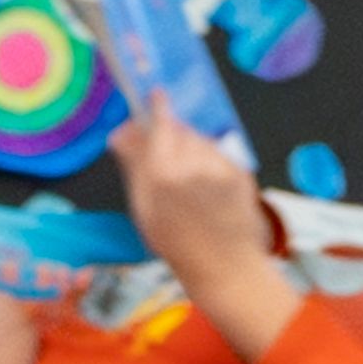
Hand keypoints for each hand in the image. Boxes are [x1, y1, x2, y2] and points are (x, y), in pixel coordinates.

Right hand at [113, 100, 277, 292]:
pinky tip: (210, 189)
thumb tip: (121, 134)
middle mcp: (191, 164)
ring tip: (191, 182)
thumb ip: (134, 166)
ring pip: (202, 143)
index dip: (158, 107)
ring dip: (193, 150)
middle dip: (173, 136)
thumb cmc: (177, 244)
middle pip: (181, 132)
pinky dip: (213, 164)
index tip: (156, 94)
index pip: (160, 124)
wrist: (224, 268)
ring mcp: (219, 167)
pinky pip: (221, 157)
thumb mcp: (145, 210)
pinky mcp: (241, 172)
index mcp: (161, 174)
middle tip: (169, 159)